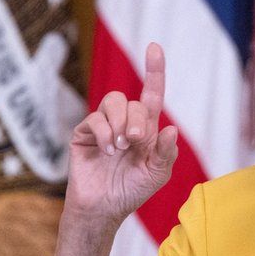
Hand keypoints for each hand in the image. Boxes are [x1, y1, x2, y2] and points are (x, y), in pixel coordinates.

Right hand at [65, 43, 178, 225]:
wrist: (104, 208)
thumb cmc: (132, 190)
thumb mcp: (157, 173)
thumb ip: (166, 153)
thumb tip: (170, 129)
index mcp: (146, 129)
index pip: (152, 94)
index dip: (154, 71)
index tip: (154, 47)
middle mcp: (125, 122)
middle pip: (132, 101)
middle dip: (136, 120)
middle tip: (134, 142)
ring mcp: (103, 126)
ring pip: (112, 102)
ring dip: (119, 122)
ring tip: (120, 147)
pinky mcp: (84, 134)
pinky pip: (95, 119)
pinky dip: (104, 134)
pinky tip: (107, 152)